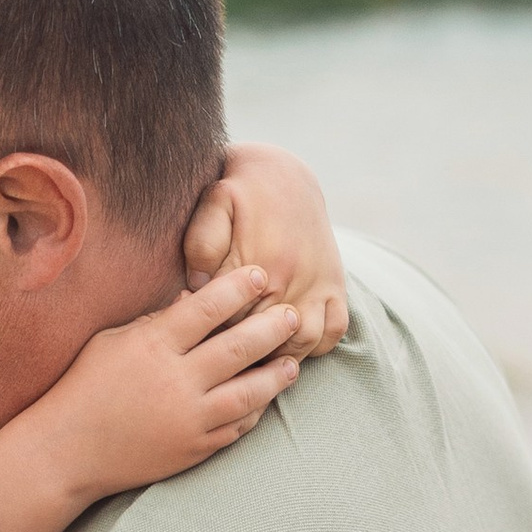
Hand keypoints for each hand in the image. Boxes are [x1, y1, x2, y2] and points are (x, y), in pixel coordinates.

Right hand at [0, 264, 301, 531]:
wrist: (66, 452)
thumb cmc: (84, 388)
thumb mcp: (113, 342)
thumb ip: (158, 320)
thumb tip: (198, 298)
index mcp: (152, 345)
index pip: (208, 308)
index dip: (239, 288)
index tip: (261, 275)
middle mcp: (175, 381)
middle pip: (239, 348)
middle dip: (272, 327)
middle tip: (293, 315)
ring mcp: (188, 418)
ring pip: (249, 392)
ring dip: (276, 375)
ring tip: (291, 362)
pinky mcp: (193, 448)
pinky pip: (236, 427)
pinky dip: (254, 410)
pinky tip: (264, 398)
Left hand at [184, 142, 349, 353]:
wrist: (283, 174)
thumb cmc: (239, 190)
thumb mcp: (214, 203)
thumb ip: (201, 243)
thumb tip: (199, 285)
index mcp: (259, 263)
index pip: (230, 324)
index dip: (210, 335)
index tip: (196, 337)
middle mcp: (292, 278)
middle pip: (263, 339)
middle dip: (241, 352)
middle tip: (219, 356)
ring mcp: (317, 284)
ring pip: (302, 343)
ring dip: (280, 356)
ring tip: (254, 356)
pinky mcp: (335, 285)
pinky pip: (334, 331)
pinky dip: (316, 345)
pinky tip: (290, 342)